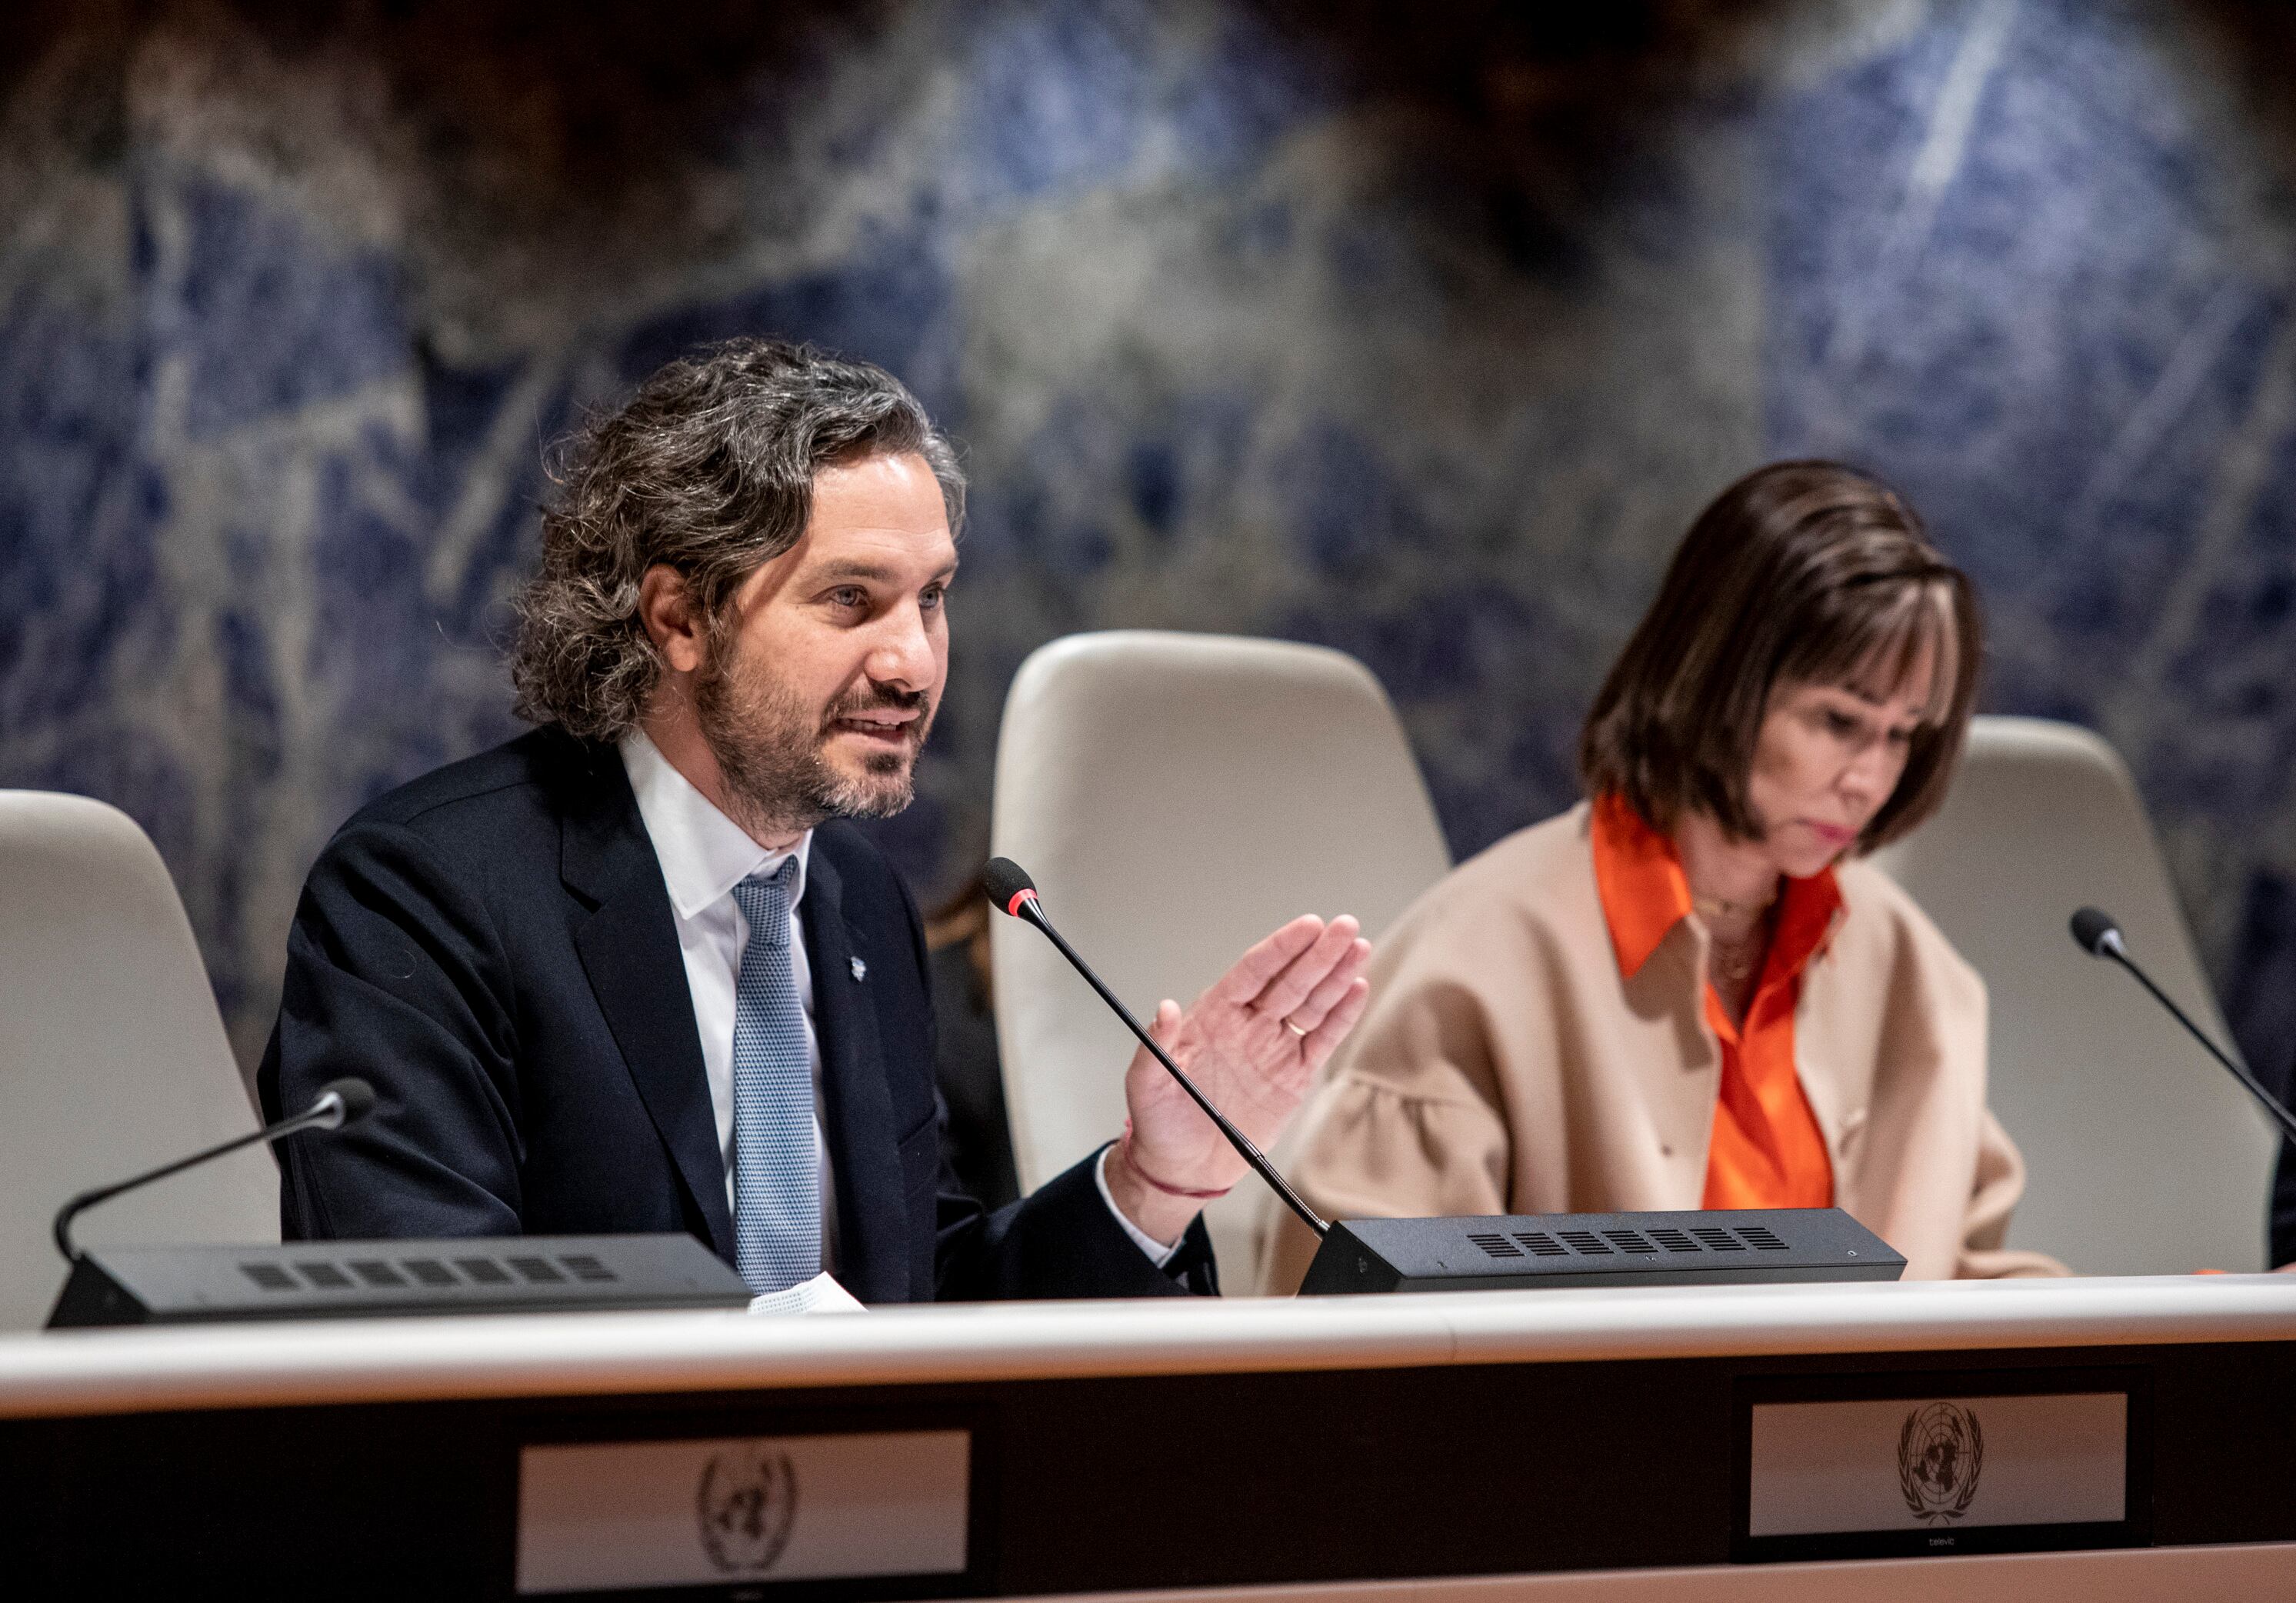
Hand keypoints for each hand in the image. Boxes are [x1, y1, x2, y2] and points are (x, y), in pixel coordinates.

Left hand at [1104, 914, 1371, 1244]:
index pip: (1253, 971)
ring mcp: (1274, 1046)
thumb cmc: (1160, 1121)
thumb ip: (1157, 1044)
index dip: (1281, 948)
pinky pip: (1322, 1039)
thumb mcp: (1147, 1084)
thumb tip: (1165, 1009)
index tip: (1307, 926)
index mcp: (1215, 1015)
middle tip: (1345, 927)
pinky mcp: (1294, 1075)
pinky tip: (1356, 989)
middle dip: (1319, 953)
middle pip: (1291, 980)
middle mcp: (1249, 1024)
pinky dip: (1341, 1016)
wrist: (1184, 1166)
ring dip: (1337, 976)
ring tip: (1359, 948)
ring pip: (1312, 1003)